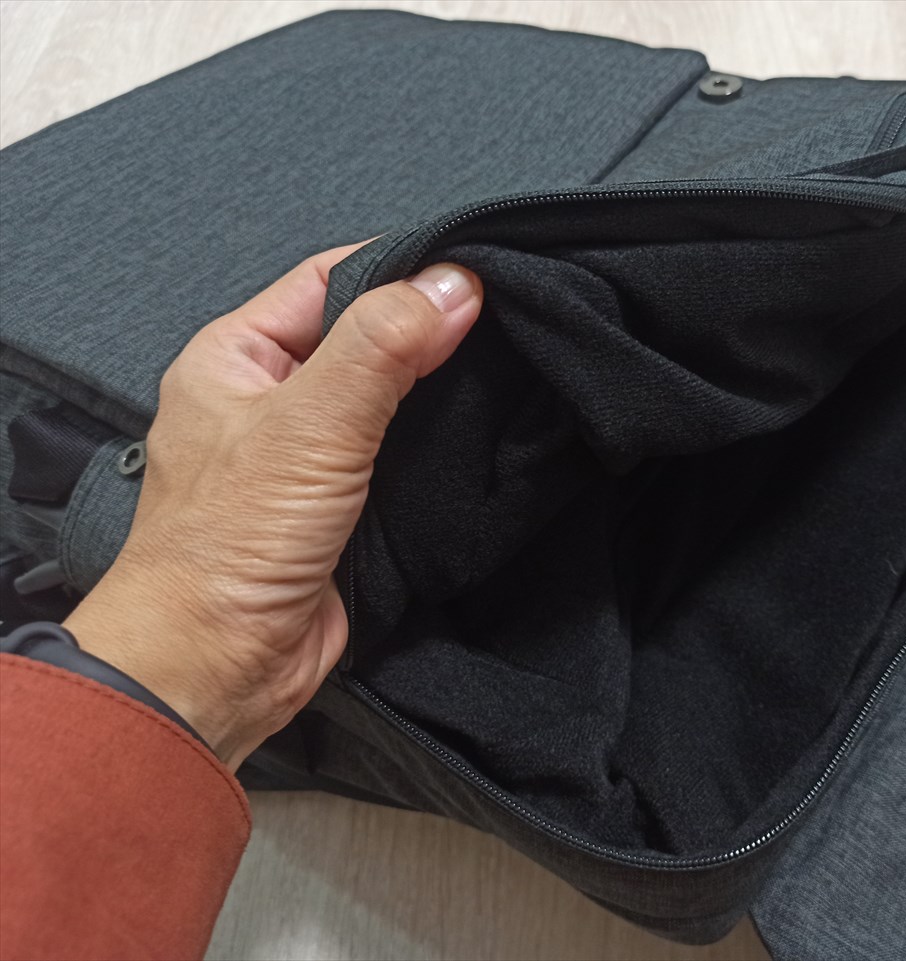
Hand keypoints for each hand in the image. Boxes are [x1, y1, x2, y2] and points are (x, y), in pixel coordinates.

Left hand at [62, 244, 482, 769]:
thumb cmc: (228, 544)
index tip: (475, 275)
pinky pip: (399, 457)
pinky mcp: (342, 506)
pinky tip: (482, 437)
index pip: (330, 279)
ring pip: (389, 399)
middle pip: (366, 338)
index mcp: (237, 356)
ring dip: (440, 393)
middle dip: (430, 332)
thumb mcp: (310, 425)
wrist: (218, 665)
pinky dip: (438, 447)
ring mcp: (306, 455)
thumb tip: (454, 284)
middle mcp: (270, 398)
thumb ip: (382, 347)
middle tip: (504, 325)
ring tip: (507, 373)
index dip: (402, 271)